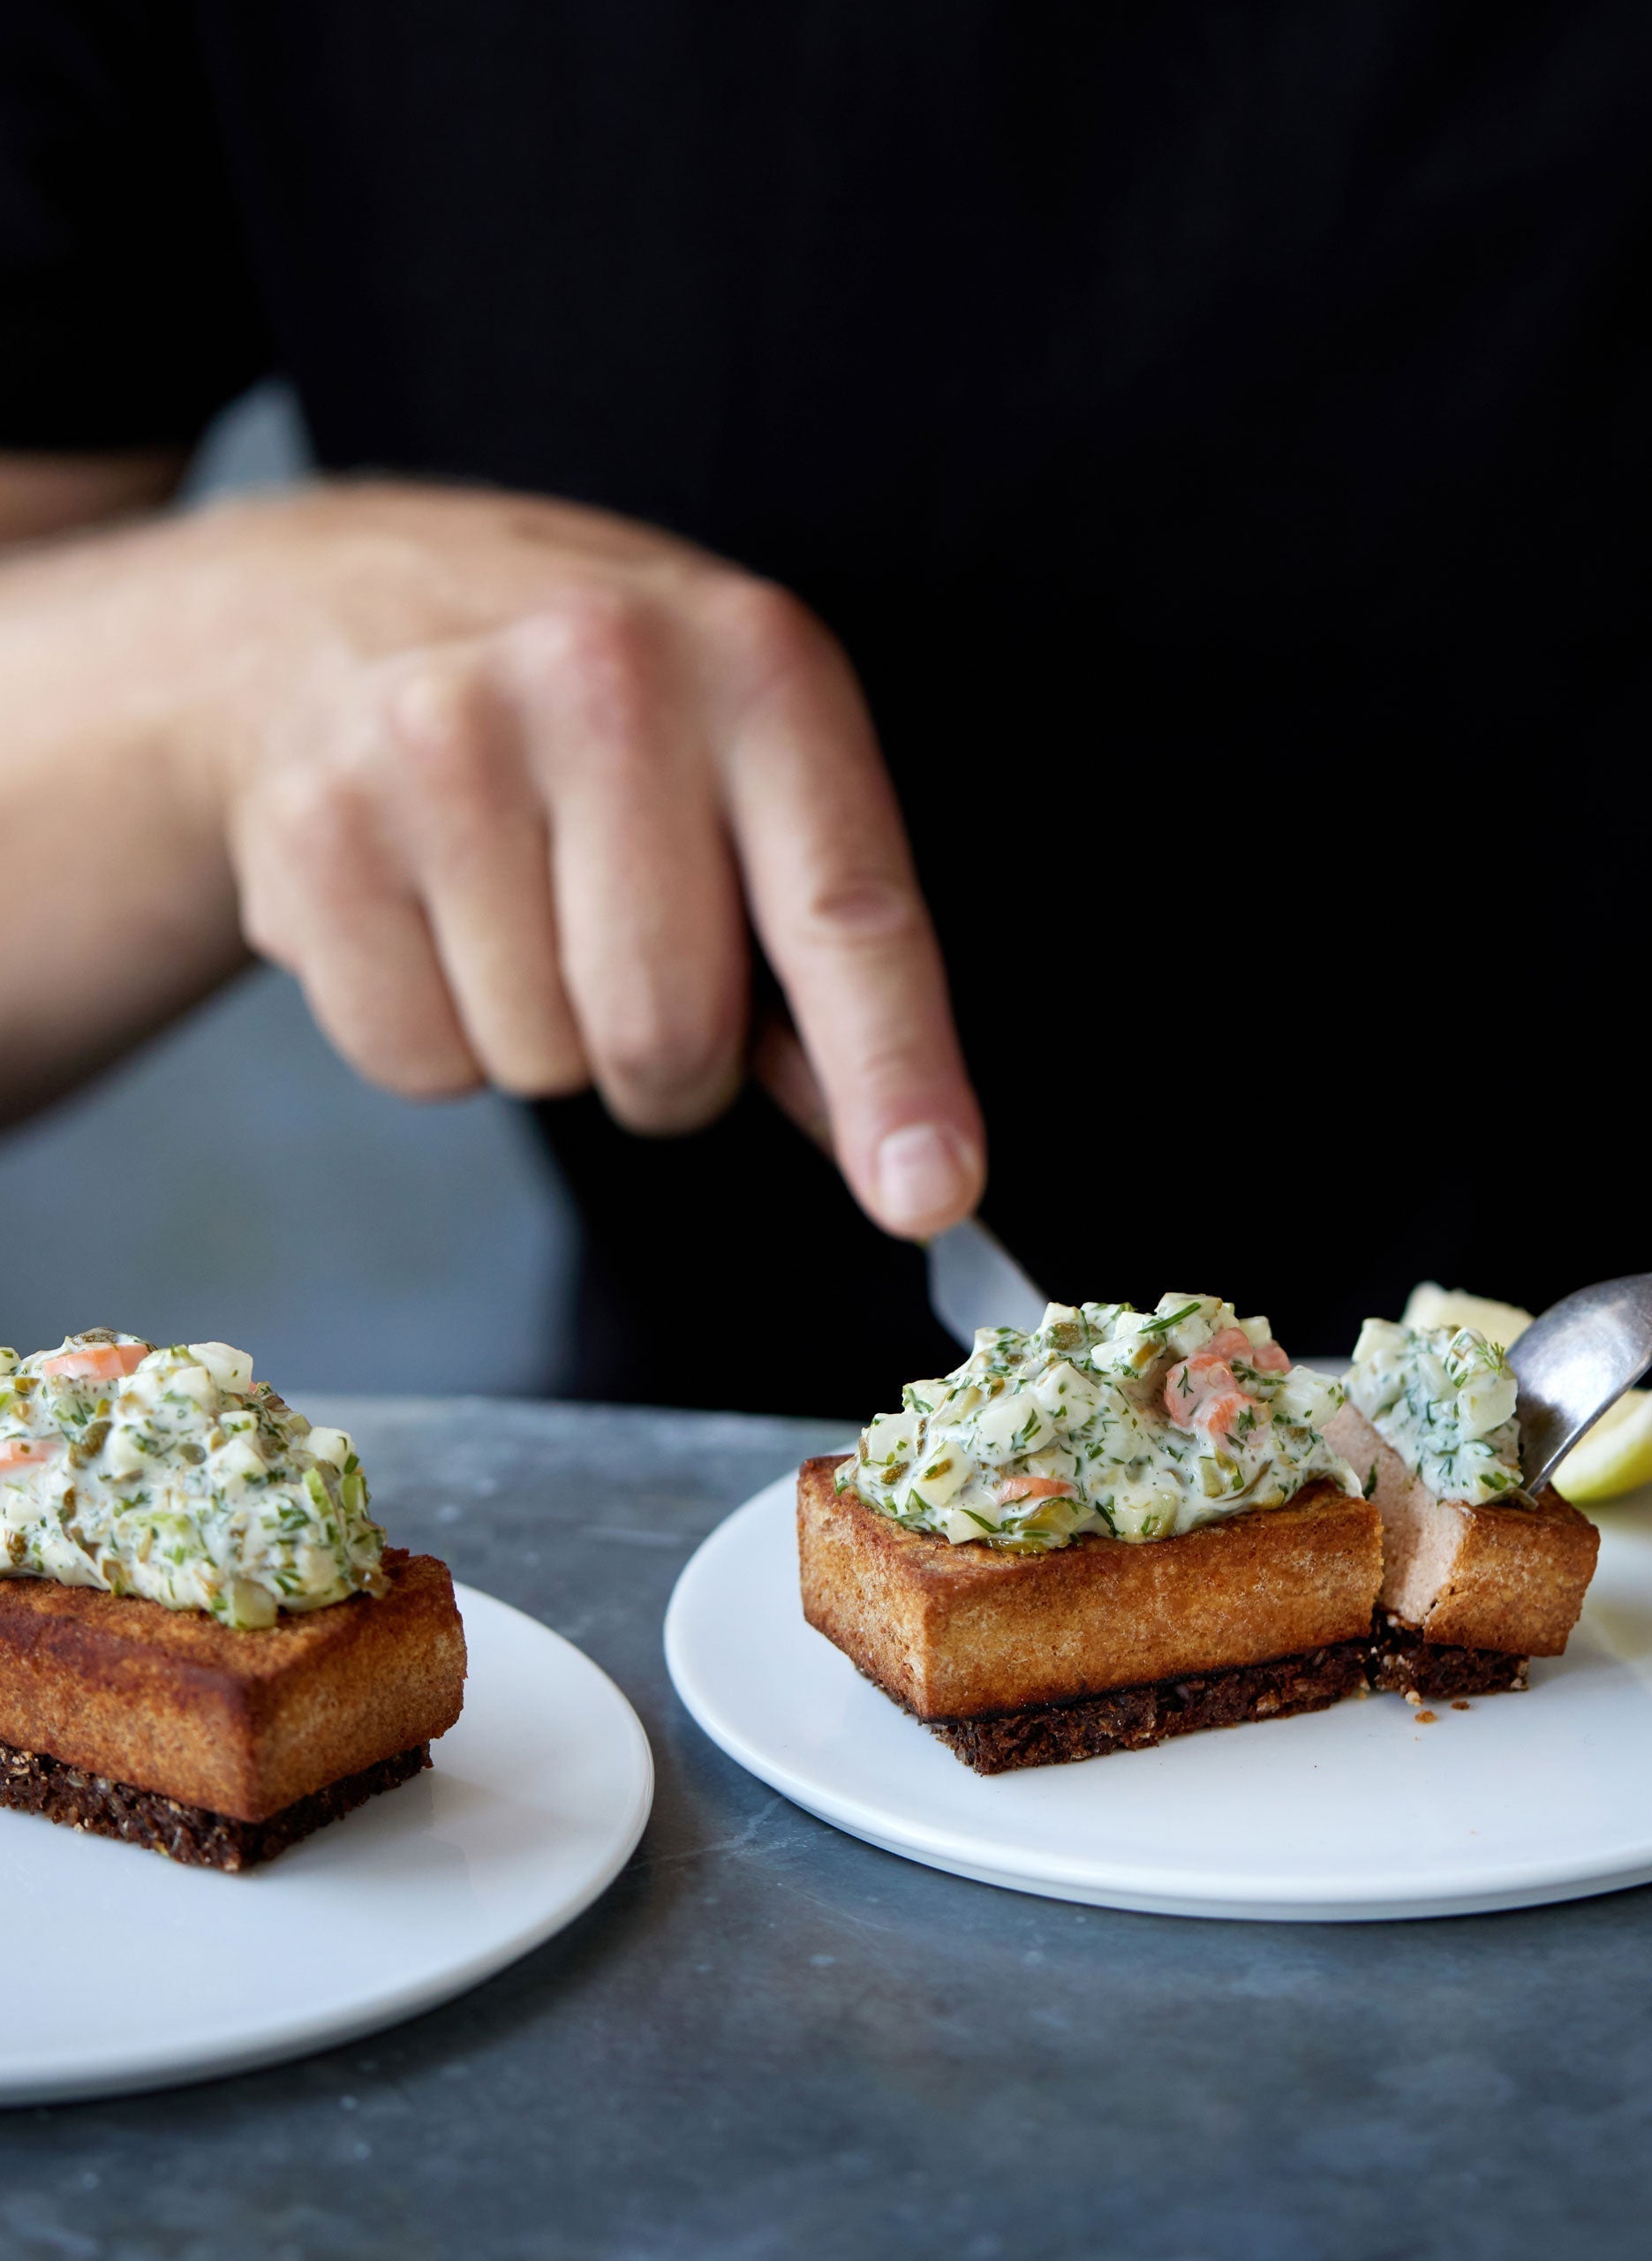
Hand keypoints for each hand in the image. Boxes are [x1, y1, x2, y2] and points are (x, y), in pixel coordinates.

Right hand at [155, 482, 985, 1236]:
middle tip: (633, 961)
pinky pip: (417, 1060)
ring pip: (539, 1063)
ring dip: (543, 1035)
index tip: (928, 1196)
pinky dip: (434, 1031)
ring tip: (511, 897)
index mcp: (758, 667)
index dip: (893, 1073)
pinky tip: (425, 911)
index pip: (845, 913)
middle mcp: (604, 681)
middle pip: (667, 1037)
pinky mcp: (316, 826)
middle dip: (667, 1063)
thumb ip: (821, 943)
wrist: (332, 606)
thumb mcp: (742, 748)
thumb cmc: (588, 706)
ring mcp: (441, 744)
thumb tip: (900, 1153)